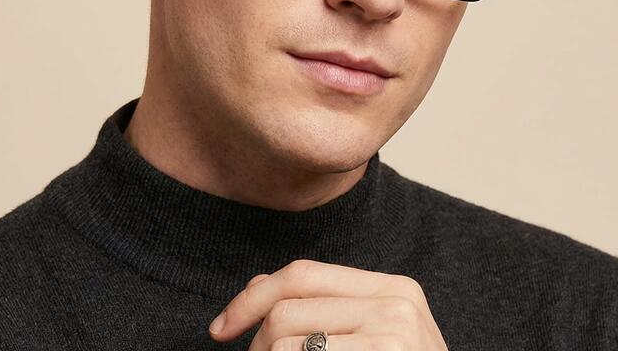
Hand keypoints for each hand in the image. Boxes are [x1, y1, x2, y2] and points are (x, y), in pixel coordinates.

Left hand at [208, 258, 448, 348]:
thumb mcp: (373, 339)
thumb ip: (321, 310)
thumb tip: (255, 288)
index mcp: (393, 289)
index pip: (302, 274)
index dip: (251, 297)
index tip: (220, 328)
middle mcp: (397, 305)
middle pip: (287, 309)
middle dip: (255, 345)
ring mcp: (394, 337)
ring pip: (286, 344)